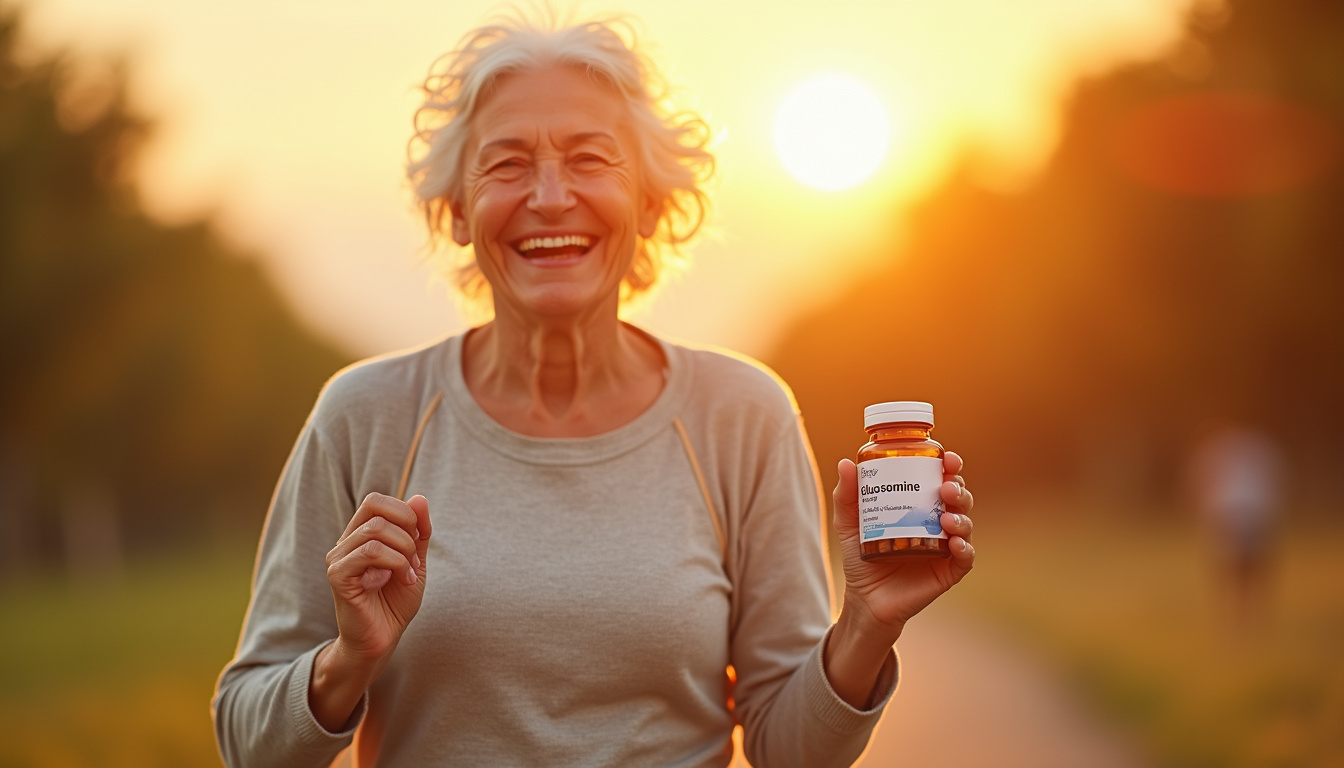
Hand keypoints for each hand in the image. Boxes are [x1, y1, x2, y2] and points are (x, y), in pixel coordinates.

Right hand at [326, 493, 431, 664]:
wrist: (382, 639)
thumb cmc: (395, 602)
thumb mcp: (415, 561)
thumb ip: (418, 532)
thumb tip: (420, 499)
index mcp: (360, 535)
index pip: (377, 501)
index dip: (405, 514)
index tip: (417, 543)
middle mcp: (345, 542)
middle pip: (376, 509)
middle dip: (407, 532)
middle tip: (414, 562)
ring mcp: (338, 558)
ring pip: (375, 531)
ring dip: (403, 552)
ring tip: (407, 575)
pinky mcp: (338, 576)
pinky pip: (369, 552)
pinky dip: (392, 564)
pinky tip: (390, 582)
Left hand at [833, 452, 974, 638]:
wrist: (864, 598)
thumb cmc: (861, 556)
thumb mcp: (849, 523)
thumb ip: (847, 495)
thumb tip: (846, 463)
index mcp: (919, 504)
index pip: (941, 479)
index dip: (949, 466)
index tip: (947, 458)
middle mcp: (937, 521)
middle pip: (959, 497)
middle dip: (958, 488)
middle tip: (945, 487)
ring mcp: (945, 546)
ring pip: (965, 523)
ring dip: (961, 516)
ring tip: (945, 517)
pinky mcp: (949, 570)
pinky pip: (965, 557)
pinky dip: (964, 547)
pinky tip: (954, 542)